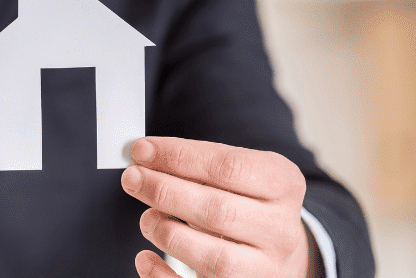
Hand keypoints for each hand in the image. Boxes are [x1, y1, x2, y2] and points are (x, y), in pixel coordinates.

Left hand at [121, 137, 313, 277]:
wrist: (280, 251)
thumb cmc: (248, 203)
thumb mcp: (240, 173)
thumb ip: (198, 163)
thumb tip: (144, 156)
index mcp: (283, 185)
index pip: (228, 167)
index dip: (178, 156)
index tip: (142, 150)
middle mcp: (279, 230)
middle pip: (217, 210)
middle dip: (164, 191)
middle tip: (132, 179)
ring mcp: (265, 269)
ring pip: (214, 258)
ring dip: (167, 233)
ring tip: (147, 218)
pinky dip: (163, 277)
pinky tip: (145, 258)